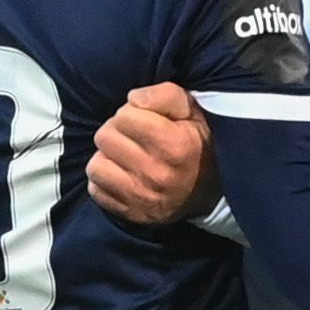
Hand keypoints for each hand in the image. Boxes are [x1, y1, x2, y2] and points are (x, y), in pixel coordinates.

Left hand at [87, 81, 213, 224]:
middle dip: (116, 132)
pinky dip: (104, 182)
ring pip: (96, 166)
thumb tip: (133, 100)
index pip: (124, 116)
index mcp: (174, 145)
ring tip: (124, 157)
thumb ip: (164, 96)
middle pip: (105, 138)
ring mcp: (143, 197)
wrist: (213, 191)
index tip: (143, 121)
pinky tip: (122, 176)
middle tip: (132, 138)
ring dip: (107, 158)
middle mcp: (157, 174)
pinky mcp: (132, 213)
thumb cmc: (196, 142)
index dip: (132, 113)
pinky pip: (96, 191)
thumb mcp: (191, 110)